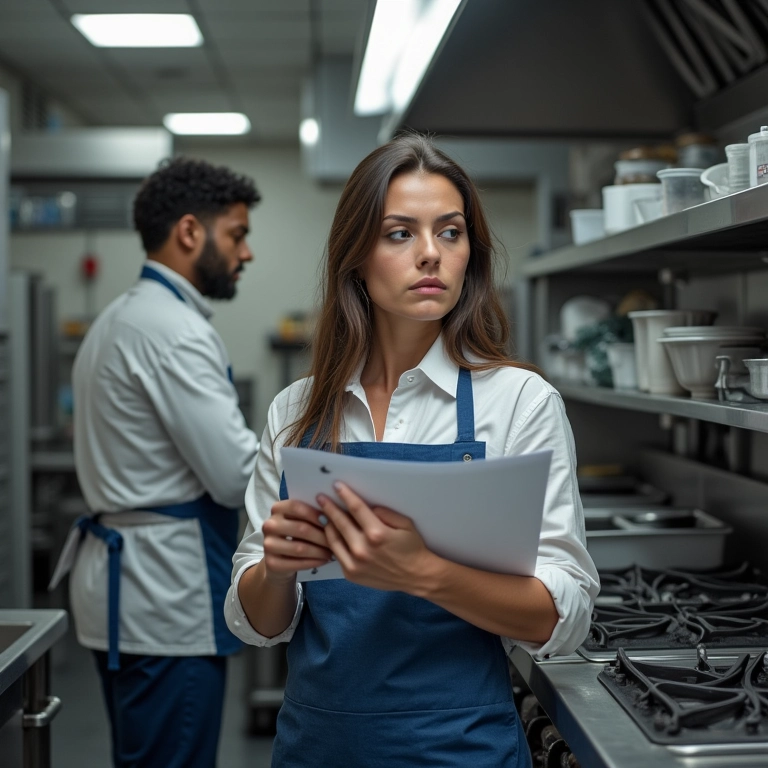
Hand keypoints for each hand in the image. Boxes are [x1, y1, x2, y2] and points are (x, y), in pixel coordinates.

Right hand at [262, 499, 332, 581]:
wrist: (280, 559)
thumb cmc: (296, 534)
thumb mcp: (301, 520)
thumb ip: (312, 513)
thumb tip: (336, 510)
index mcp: (277, 509)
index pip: (297, 507)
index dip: (316, 513)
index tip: (332, 519)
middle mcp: (269, 525)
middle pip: (301, 528)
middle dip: (323, 535)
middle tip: (339, 539)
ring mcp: (268, 545)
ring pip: (300, 548)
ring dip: (320, 550)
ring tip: (334, 551)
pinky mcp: (271, 563)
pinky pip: (297, 563)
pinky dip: (314, 562)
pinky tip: (324, 560)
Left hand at [316, 482, 432, 591]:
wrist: (414, 576)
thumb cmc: (411, 548)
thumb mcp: (405, 524)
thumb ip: (385, 513)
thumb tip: (367, 507)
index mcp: (377, 533)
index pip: (356, 508)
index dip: (345, 495)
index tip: (336, 486)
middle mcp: (363, 549)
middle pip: (340, 522)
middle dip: (329, 507)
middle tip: (320, 498)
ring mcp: (354, 563)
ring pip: (333, 539)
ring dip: (327, 524)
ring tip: (323, 515)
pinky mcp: (350, 574)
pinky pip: (337, 554)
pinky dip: (333, 542)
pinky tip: (332, 534)